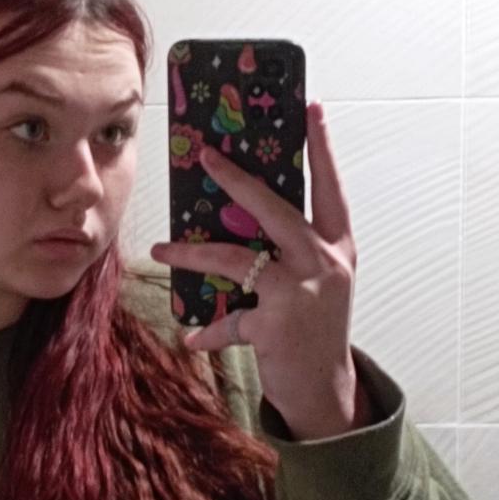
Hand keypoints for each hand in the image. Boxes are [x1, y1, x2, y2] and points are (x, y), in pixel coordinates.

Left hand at [150, 101, 369, 440]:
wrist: (326, 390)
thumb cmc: (314, 329)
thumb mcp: (314, 283)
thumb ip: (288, 251)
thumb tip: (236, 219)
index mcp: (338, 248)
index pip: (330, 189)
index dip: (322, 149)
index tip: (311, 109)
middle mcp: (325, 264)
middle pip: (276, 210)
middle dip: (237, 181)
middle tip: (206, 155)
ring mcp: (302, 294)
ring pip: (236, 260)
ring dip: (192, 255)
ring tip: (160, 250)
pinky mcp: (276, 326)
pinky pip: (229, 320)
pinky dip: (208, 330)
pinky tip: (191, 336)